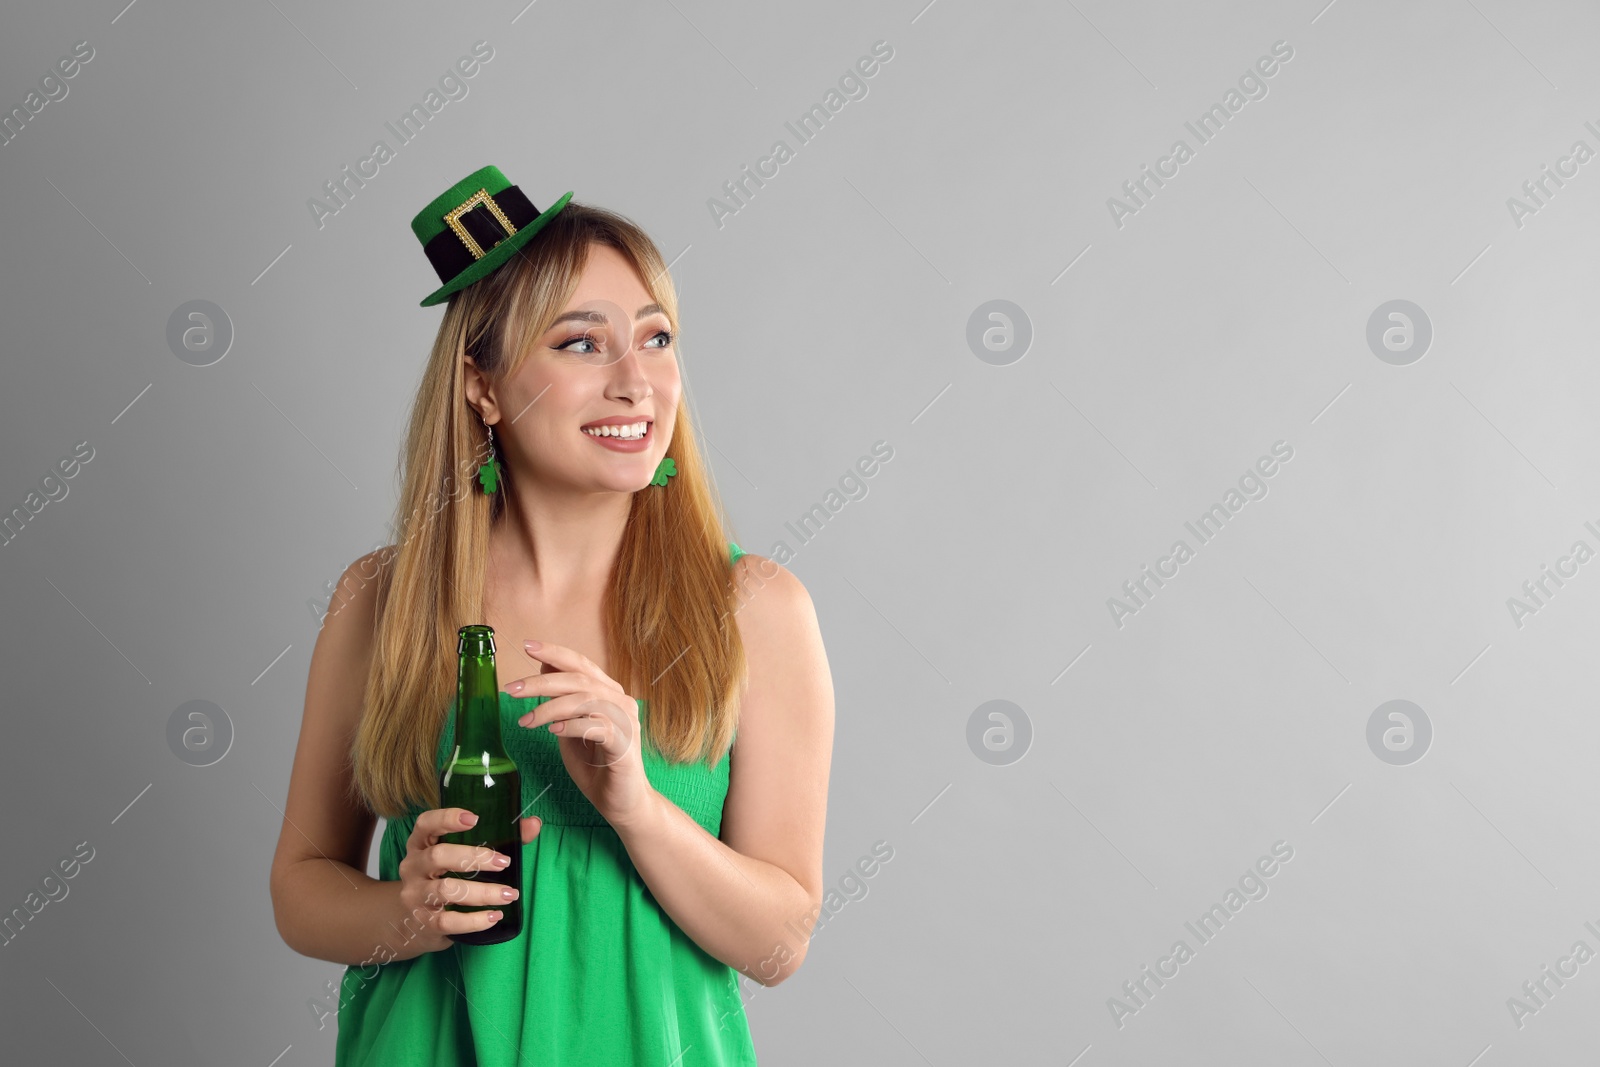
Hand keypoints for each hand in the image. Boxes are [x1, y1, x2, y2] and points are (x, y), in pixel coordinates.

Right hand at [395, 807, 534, 953]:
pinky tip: (494, 916)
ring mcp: (415, 895)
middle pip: (438, 856)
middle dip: (474, 858)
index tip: (474, 818)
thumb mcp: (462, 855)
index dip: (447, 818)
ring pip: (445, 891)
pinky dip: (474, 920)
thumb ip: (501, 837)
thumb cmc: (446, 878)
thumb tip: (534, 824)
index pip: (426, 823)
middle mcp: (413, 866)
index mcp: (421, 843)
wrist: (415, 923)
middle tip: (505, 862)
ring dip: (482, 892)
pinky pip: (448, 921)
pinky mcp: (424, 922)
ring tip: (509, 894)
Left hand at [504, 640, 656, 829]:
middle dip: (541, 682)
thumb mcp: (570, 729)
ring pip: (585, 700)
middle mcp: (620, 701)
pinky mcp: (625, 744)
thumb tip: (543, 669)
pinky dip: (572, 726)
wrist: (622, 803)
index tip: (527, 645)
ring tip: (525, 721)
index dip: (555, 653)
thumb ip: (561, 703)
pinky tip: (553, 731)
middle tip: (511, 689)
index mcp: (608, 694)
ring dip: (549, 708)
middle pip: (579, 679)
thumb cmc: (595, 767)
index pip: (581, 664)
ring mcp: (626, 722)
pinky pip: (597, 726)